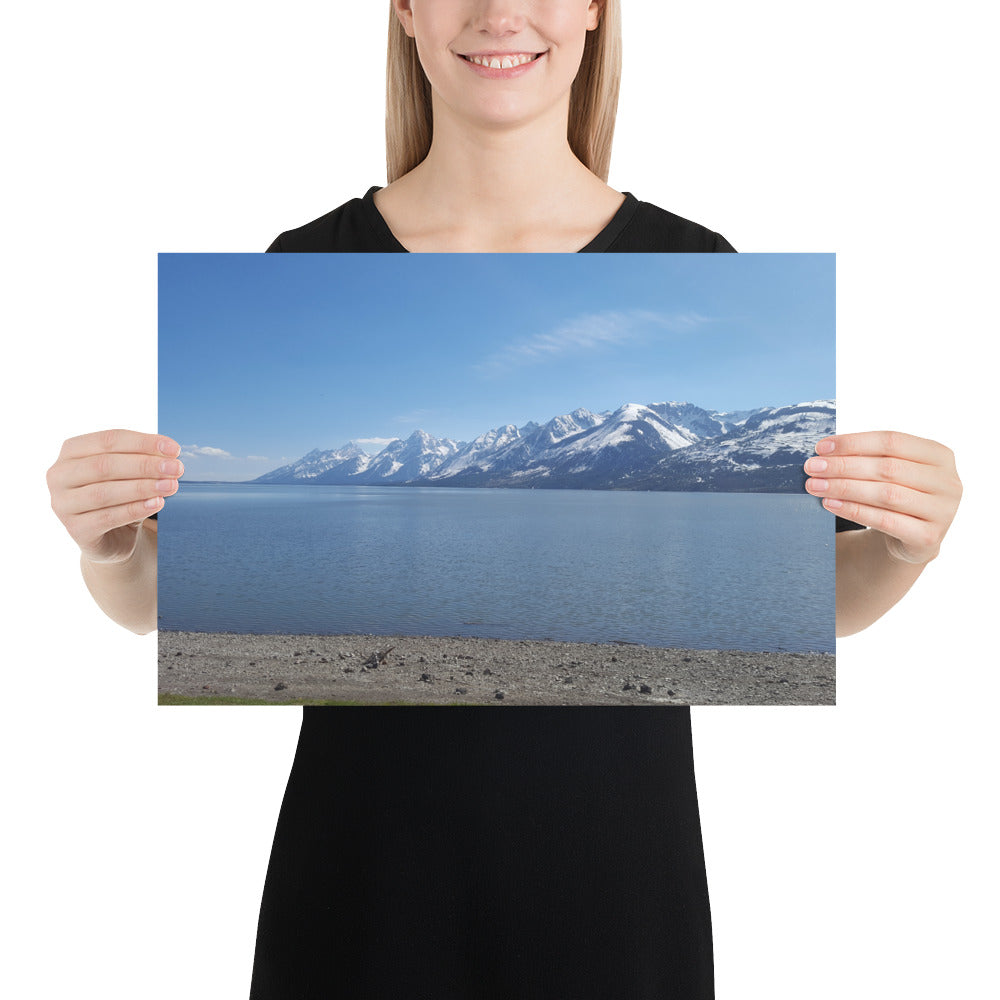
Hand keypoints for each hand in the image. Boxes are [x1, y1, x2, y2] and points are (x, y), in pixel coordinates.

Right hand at [47, 429, 183, 564]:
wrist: (112, 536)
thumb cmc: (120, 495)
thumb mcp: (129, 473)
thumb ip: (143, 459)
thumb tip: (170, 453)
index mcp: (71, 452)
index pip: (108, 440)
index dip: (143, 442)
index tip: (174, 449)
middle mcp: (59, 475)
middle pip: (105, 465)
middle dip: (145, 465)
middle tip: (176, 468)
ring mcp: (62, 504)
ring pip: (104, 492)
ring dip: (142, 487)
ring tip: (171, 486)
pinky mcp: (75, 529)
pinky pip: (107, 517)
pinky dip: (135, 509)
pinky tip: (158, 503)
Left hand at [804, 431, 961, 564]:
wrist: (913, 538)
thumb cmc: (897, 494)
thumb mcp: (891, 471)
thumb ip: (867, 458)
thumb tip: (823, 452)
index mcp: (939, 455)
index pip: (892, 441)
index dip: (854, 443)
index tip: (821, 447)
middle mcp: (948, 481)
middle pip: (888, 468)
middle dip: (844, 466)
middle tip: (812, 467)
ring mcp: (943, 511)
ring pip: (886, 494)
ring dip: (844, 488)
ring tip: (815, 486)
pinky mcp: (928, 537)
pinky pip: (885, 520)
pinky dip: (854, 511)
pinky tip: (830, 504)